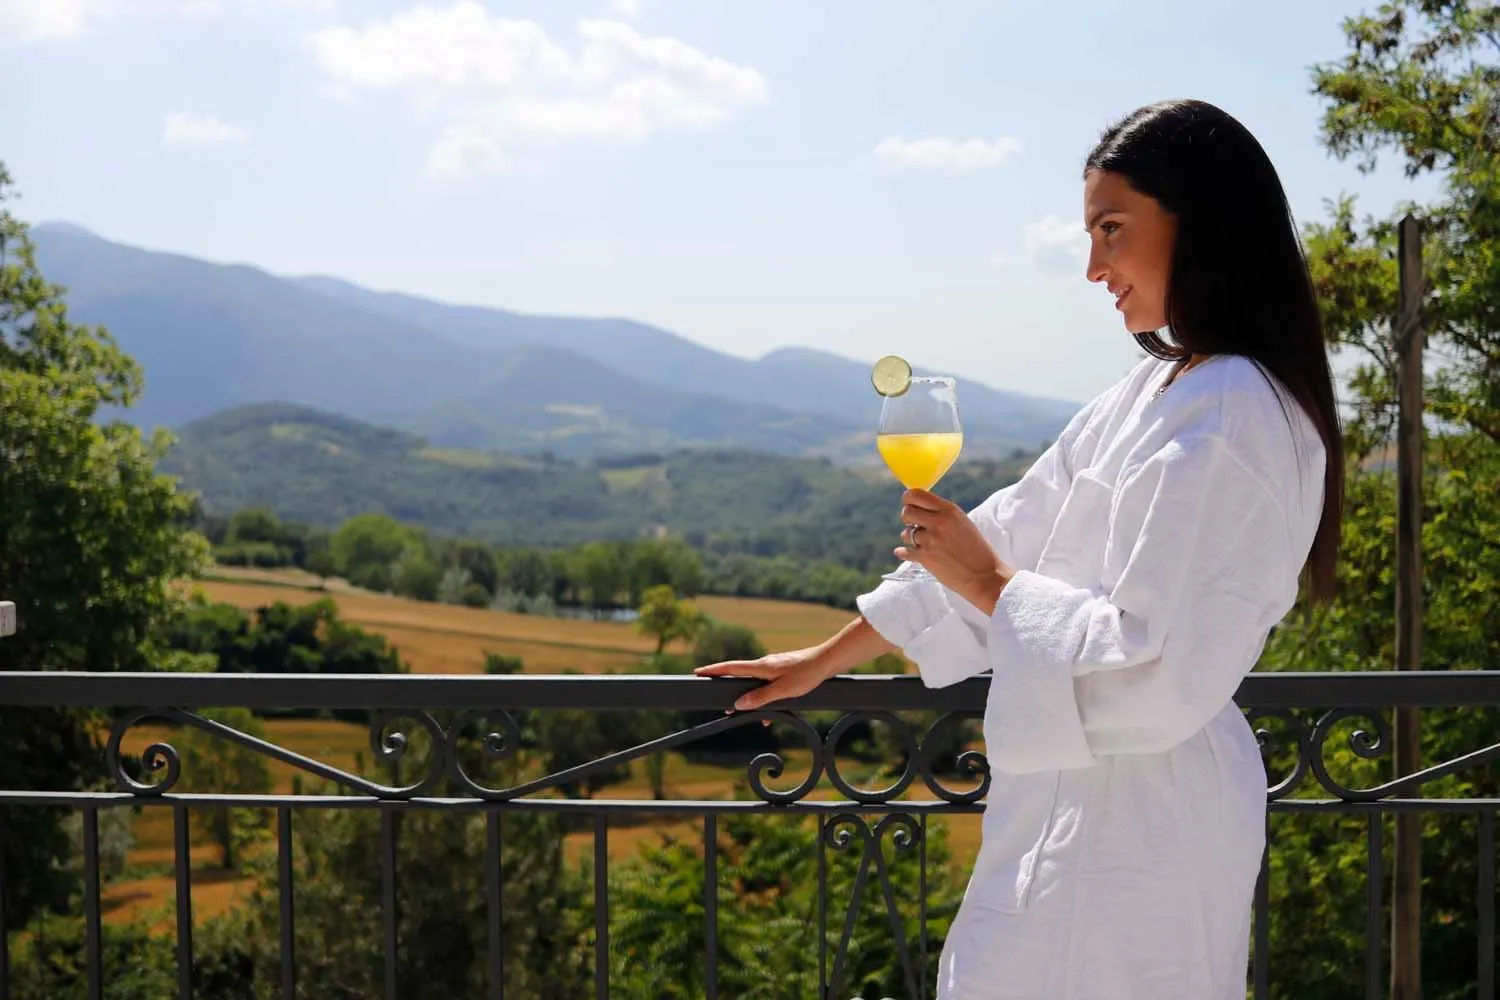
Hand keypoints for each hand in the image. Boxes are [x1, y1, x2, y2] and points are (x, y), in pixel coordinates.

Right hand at [693, 647, 833, 711]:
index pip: (731, 667)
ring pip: (756, 684)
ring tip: (752, 718)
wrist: (828, 661)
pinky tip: (772, 714)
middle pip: (741, 677)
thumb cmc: (807, 674)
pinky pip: (768, 685)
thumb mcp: (783, 690)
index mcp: (761, 666)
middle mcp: (765, 664)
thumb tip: (738, 704)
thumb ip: (760, 698)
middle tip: (722, 705)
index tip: (697, 672)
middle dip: (730, 690)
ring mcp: (774, 667)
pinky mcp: (784, 670)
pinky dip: (765, 697)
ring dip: (752, 699)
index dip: (713, 670)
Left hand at [896, 489, 1012, 614]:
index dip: (908, 498)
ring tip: (925, 543)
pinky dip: (905, 552)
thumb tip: (916, 507)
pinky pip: (904, 551)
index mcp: (949, 510)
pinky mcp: (925, 557)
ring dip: (911, 538)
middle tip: (915, 524)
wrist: (983, 575)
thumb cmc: (974, 548)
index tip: (909, 503)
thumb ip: (941, 514)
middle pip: (906, 511)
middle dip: (908, 517)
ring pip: (905, 533)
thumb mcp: (961, 522)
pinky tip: (906, 552)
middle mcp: (939, 522)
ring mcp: (931, 540)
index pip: (916, 494)